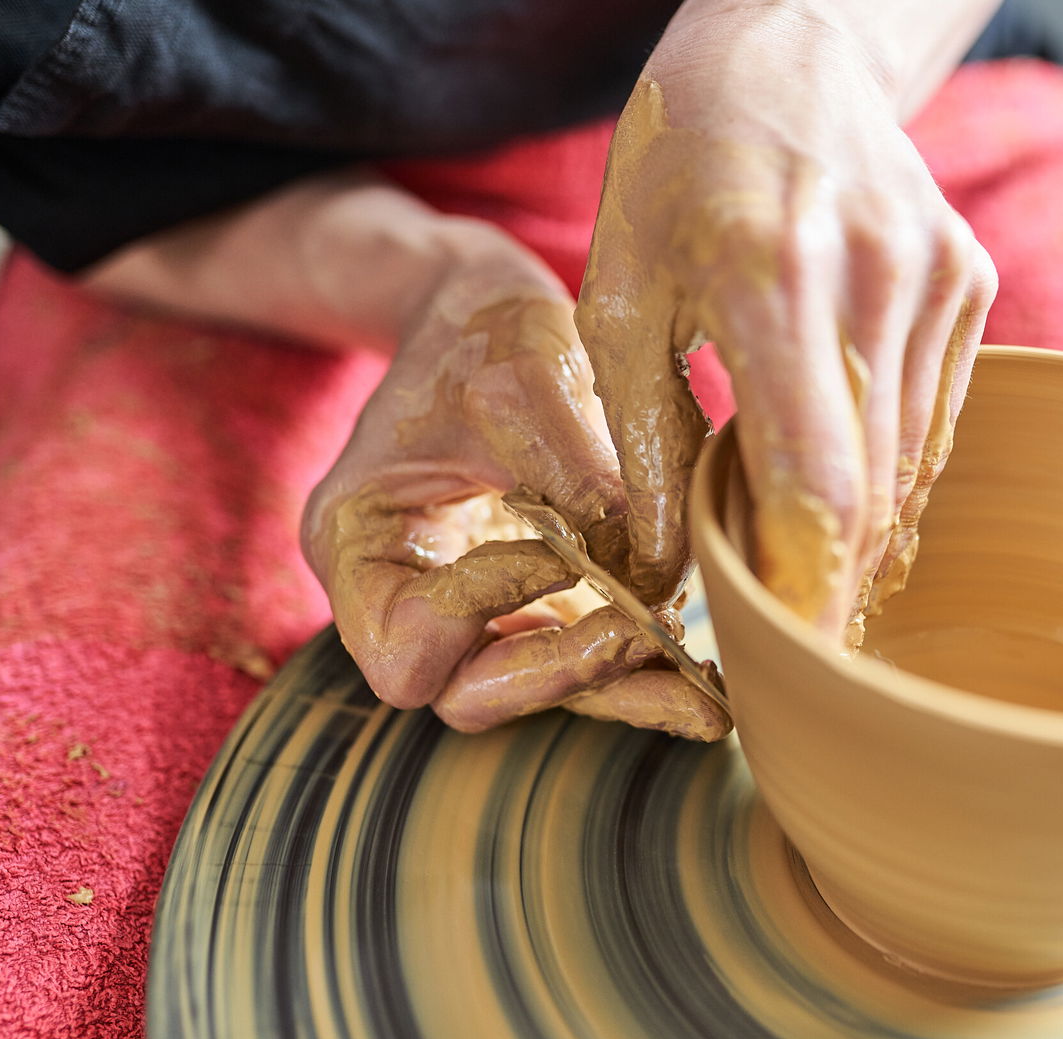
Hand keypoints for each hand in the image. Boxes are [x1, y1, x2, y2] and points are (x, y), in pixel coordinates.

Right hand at [302, 231, 727, 739]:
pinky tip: (705, 683)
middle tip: (647, 635)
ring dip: (619, 692)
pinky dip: (639, 671)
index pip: (406, 637)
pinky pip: (582, 659)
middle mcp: (405, 597)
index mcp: (357, 544)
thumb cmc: (481, 333)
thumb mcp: (521, 382)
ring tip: (705, 700)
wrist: (489, 315)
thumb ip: (576, 477)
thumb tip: (653, 574)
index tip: (561, 549)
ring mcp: (473, 612)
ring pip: (537, 688)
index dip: (483, 606)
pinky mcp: (536, 604)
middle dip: (562, 673)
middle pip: (468, 692)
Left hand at [575, 1, 996, 641]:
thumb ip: (645, 439)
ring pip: (915, 464)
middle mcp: (875, 277)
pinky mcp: (970, 279)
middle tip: (793, 649)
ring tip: (807, 579)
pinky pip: (937, 416)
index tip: (789, 663)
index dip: (809, 590)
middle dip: (834, 585)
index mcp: (770, 278)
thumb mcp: (620, 295)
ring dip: (863, 538)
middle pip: (876, 490)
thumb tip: (662, 570)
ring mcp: (938, 276)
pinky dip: (893, 475)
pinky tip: (846, 499)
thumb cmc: (674, 172)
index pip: (816, 483)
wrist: (784, 50)